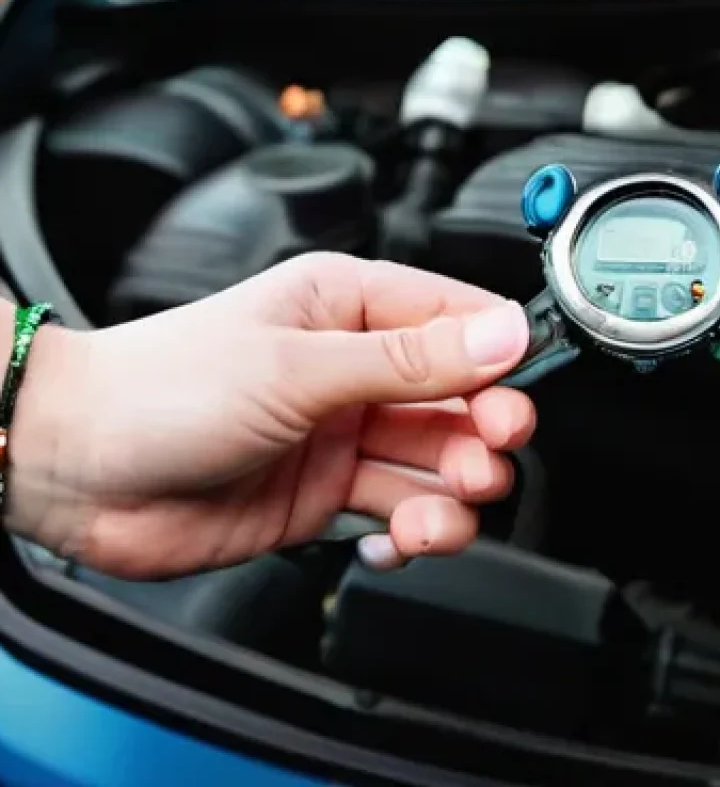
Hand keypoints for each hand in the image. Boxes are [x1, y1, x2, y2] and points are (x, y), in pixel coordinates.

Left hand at [4, 254, 533, 578]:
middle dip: (482, 431)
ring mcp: (342, 432)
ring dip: (452, 491)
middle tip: (486, 455)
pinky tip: (397, 537)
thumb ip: (409, 361)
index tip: (522, 392)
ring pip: (434, 460)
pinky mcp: (326, 492)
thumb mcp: (299, 366)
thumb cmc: (165, 388)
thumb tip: (502, 336)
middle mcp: (354, 366)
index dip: (500, 355)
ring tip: (441, 511)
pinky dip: (413, 529)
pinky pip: (398, 508)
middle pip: (458, 396)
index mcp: (350, 304)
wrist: (75, 470)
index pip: (456, 318)